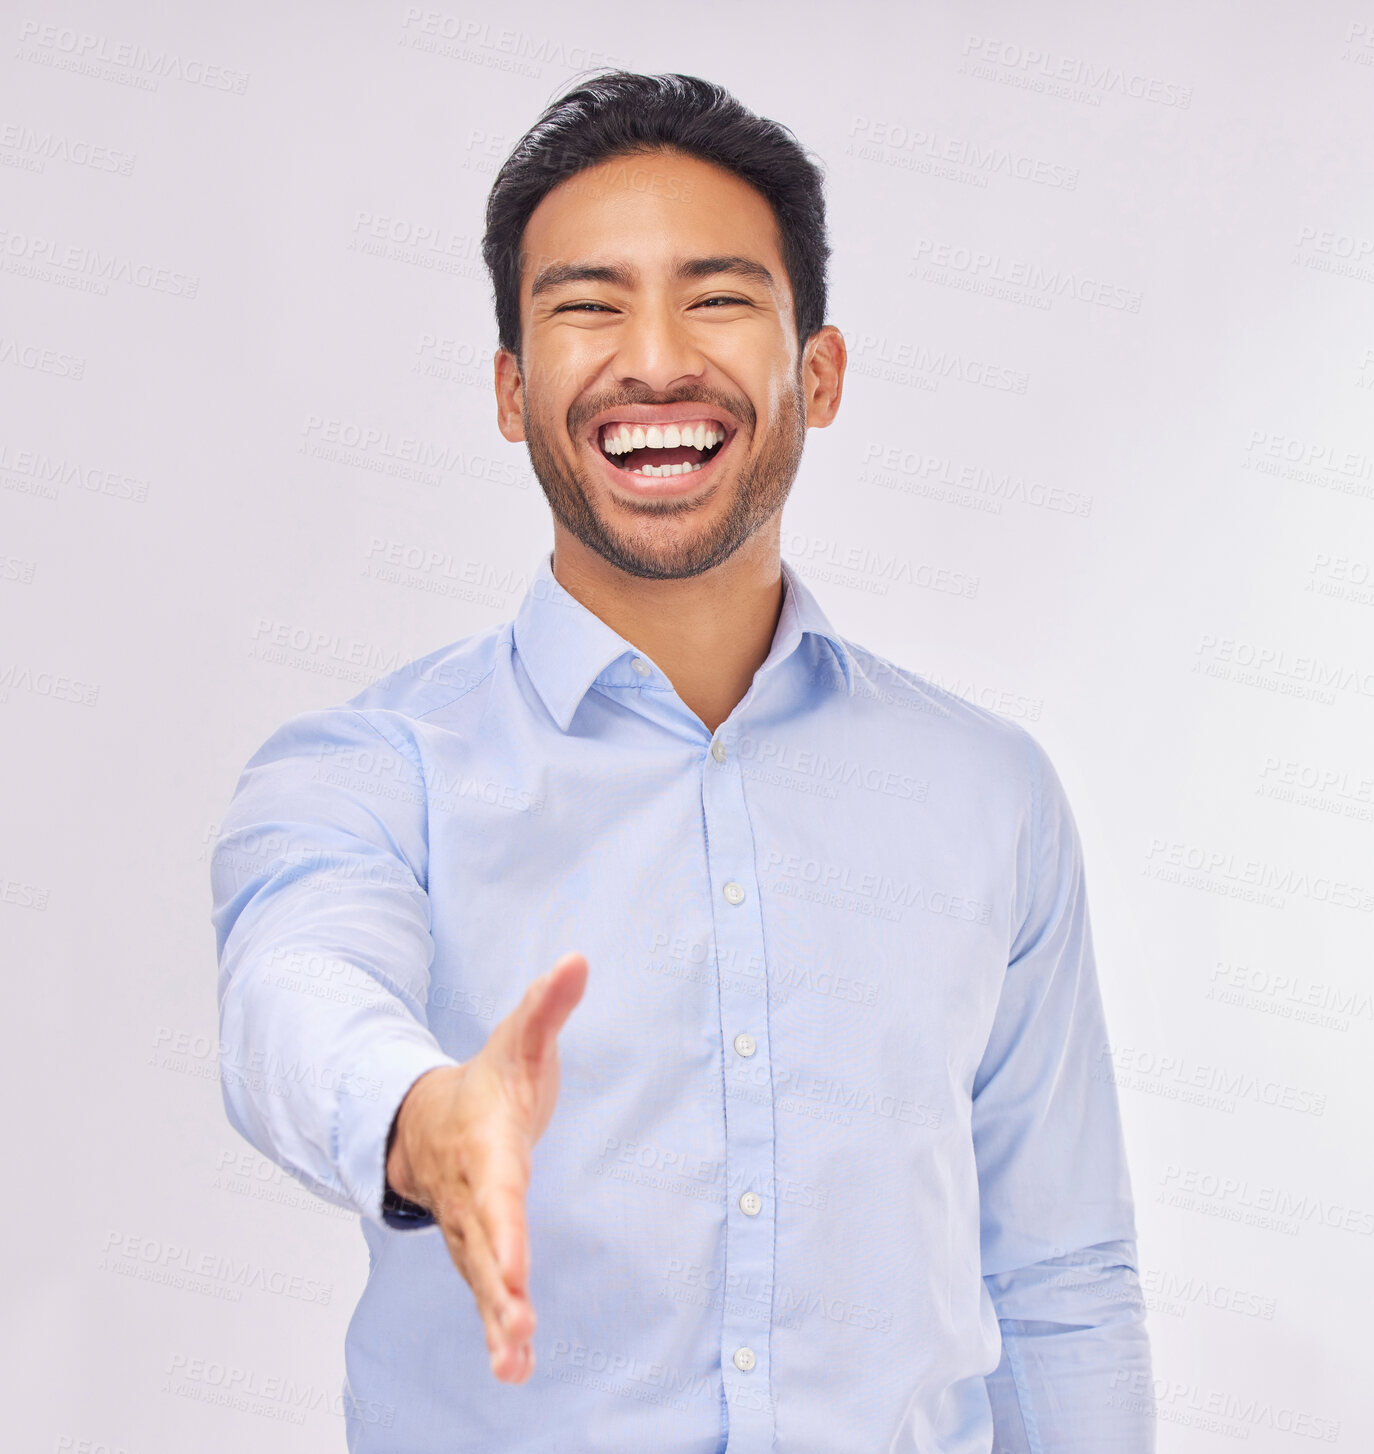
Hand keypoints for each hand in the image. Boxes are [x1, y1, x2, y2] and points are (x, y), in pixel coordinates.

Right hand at [385, 951, 587, 1382]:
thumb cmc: (489, 1080)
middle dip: (499, 1289)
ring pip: (481, 1280)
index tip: (515, 1267)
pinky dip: (498, 1332)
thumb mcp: (519, 1040)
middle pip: (485, 1247)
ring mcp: (471, 1229)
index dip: (505, 1229)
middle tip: (516, 1327)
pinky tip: (515, 1371)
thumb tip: (578, 958)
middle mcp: (474, 1196)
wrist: (429, 1119)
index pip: (497, 1191)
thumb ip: (547, 1005)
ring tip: (513, 1366)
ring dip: (497, 1322)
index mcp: (486, 1147)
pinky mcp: (478, 1252)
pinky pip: (486, 1293)